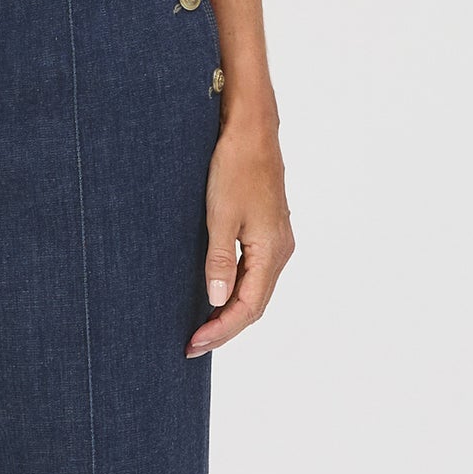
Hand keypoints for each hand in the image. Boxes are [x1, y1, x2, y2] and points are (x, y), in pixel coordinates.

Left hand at [187, 99, 292, 354]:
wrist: (251, 129)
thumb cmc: (236, 166)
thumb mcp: (221, 215)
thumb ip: (220, 260)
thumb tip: (218, 300)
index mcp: (272, 251)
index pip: (248, 307)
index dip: (221, 330)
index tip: (194, 344)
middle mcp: (280, 250)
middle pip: (255, 305)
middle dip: (225, 327)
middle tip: (193, 344)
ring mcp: (276, 240)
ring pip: (256, 290)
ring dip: (230, 311)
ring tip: (202, 326)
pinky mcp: (267, 230)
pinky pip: (255, 273)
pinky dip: (236, 290)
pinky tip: (218, 293)